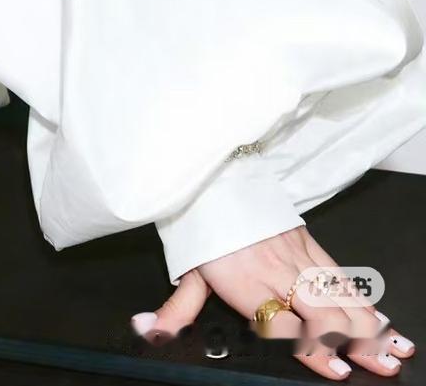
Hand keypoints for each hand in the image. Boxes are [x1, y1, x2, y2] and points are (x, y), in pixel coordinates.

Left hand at [131, 224, 415, 376]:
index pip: (282, 321)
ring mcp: (296, 254)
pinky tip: (382, 321)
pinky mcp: (309, 242)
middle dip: (351, 340)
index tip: (333, 366)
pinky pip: (340, 275)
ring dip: (367, 324)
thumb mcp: (186, 268)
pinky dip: (364, 300)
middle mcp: (275, 268)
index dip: (309, 346)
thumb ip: (177, 308)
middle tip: (375, 366)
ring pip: (337, 293)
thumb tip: (150, 332)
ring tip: (390, 351)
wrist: (212, 175)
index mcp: (245, 281)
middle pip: (319, 308)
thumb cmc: (201, 225)